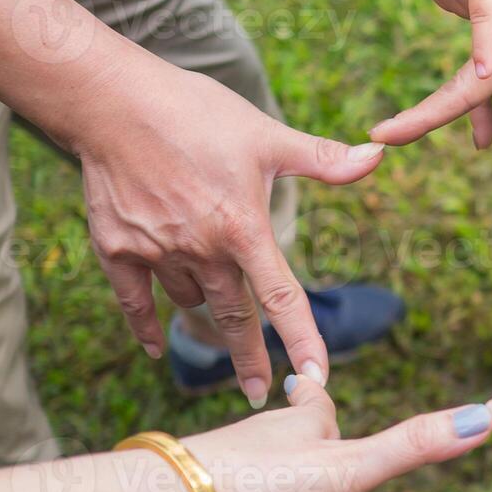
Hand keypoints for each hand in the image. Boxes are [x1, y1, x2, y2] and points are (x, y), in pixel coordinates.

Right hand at [77, 61, 384, 405]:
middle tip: (259, 391)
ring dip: (206, 309)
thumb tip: (379, 156)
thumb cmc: (196, 113)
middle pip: (235, 317)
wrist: (112, 100)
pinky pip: (133, 302)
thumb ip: (323, 159)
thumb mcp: (268, 136)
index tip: (317, 379)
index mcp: (244, 229)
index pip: (283, 298)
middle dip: (249, 358)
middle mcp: (202, 249)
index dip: (302, 341)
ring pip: (190, 299)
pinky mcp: (116, 249)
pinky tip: (154, 346)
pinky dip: (144, 325)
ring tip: (218, 315)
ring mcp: (156, 253)